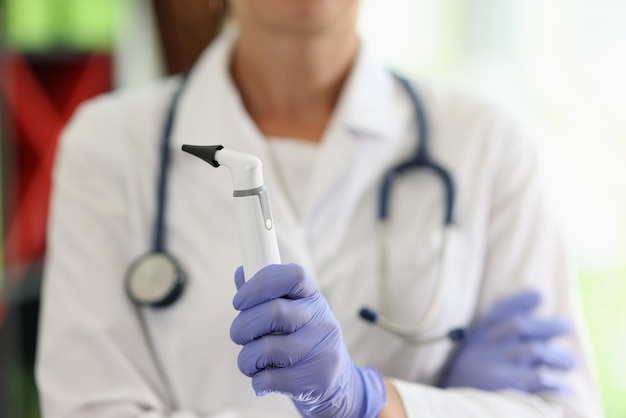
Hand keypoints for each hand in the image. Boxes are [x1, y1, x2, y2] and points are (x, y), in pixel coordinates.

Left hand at [230, 264, 386, 416]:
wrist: (336, 382)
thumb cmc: (302, 339)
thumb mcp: (292, 311)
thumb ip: (265, 293)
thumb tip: (242, 273)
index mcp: (313, 297)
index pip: (293, 275)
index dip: (260, 284)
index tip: (239, 301)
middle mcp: (321, 319)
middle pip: (274, 312)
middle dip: (242, 326)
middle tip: (238, 335)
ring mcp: (322, 349)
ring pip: (267, 349)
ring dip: (246, 358)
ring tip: (251, 362)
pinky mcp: (318, 378)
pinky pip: (270, 379)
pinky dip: (257, 380)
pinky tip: (263, 379)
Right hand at [441, 290, 575, 392]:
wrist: (452, 409)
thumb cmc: (467, 381)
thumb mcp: (471, 354)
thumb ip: (491, 336)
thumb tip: (529, 317)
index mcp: (476, 337)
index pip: (497, 311)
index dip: (518, 300)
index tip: (538, 295)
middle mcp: (486, 346)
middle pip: (520, 325)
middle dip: (547, 325)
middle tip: (566, 327)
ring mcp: (496, 363)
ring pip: (534, 350)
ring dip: (557, 355)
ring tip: (569, 362)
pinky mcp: (506, 383)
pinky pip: (539, 376)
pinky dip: (555, 381)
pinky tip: (563, 386)